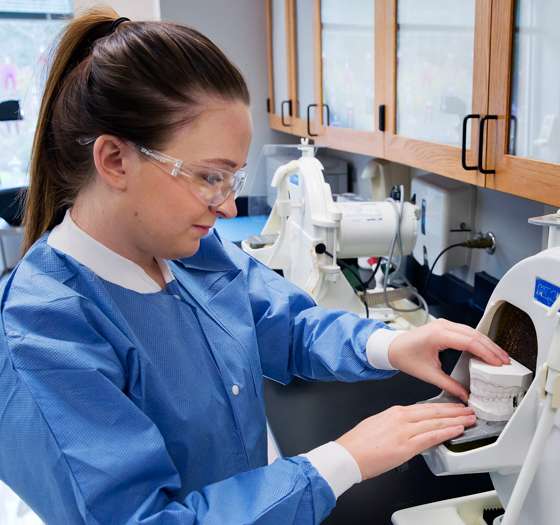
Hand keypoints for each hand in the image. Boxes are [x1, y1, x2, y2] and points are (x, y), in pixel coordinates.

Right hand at [336, 403, 475, 479]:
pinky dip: (446, 432)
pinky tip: (457, 430)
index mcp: (394, 412)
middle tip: (468, 410)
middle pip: (433, 412)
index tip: (453, 406)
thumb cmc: (358, 443)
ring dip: (456, 420)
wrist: (349, 454)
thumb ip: (395, 424)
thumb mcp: (378, 424)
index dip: (442, 407)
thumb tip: (408, 428)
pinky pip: (431, 437)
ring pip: (436, 422)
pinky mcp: (406, 446)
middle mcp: (401, 418)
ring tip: (469, 419)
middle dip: (454, 411)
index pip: (424, 407)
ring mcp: (405, 431)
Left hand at [388, 319, 509, 402]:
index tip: (498, 363)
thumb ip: (448, 385)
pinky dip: (478, 340)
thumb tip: (465, 396)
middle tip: (505, 362)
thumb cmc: (406, 356)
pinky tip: (486, 349)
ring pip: (472, 331)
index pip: (470, 342)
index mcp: (438, 335)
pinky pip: (465, 331)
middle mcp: (442, 326)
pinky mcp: (444, 326)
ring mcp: (443, 324)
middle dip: (492, 348)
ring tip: (500, 356)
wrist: (392, 347)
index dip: (487, 352)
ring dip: (487, 343)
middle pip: (474, 335)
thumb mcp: (428, 374)